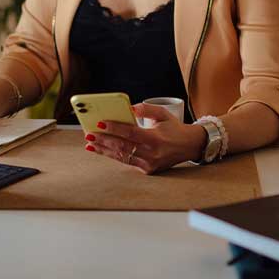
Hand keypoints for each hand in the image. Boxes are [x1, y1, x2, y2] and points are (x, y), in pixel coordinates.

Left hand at [84, 103, 205, 173]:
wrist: (189, 147)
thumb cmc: (174, 128)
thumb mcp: (163, 114)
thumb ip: (145, 109)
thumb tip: (129, 108)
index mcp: (155, 138)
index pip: (130, 132)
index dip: (114, 128)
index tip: (100, 123)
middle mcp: (152, 153)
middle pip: (122, 146)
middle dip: (103, 140)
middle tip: (89, 135)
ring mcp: (149, 164)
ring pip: (121, 156)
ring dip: (104, 150)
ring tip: (90, 144)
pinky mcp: (148, 170)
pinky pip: (127, 161)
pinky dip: (113, 155)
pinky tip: (102, 151)